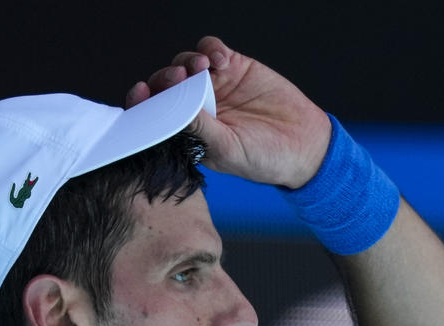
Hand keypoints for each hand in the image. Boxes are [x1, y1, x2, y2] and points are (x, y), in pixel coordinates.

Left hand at [126, 36, 330, 188]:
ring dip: (187, 62)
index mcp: (188, 132)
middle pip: (166, 85)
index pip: (156, 114)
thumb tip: (171, 111)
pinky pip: (212, 49)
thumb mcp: (227, 149)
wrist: (303, 145)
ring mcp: (214, 86)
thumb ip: (199, 129)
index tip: (140, 94)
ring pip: (185, 63)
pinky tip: (220, 59)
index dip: (143, 102)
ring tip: (201, 68)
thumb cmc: (263, 158)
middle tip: (176, 80)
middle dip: (165, 80)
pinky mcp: (234, 68)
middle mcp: (196, 108)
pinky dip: (210, 49)